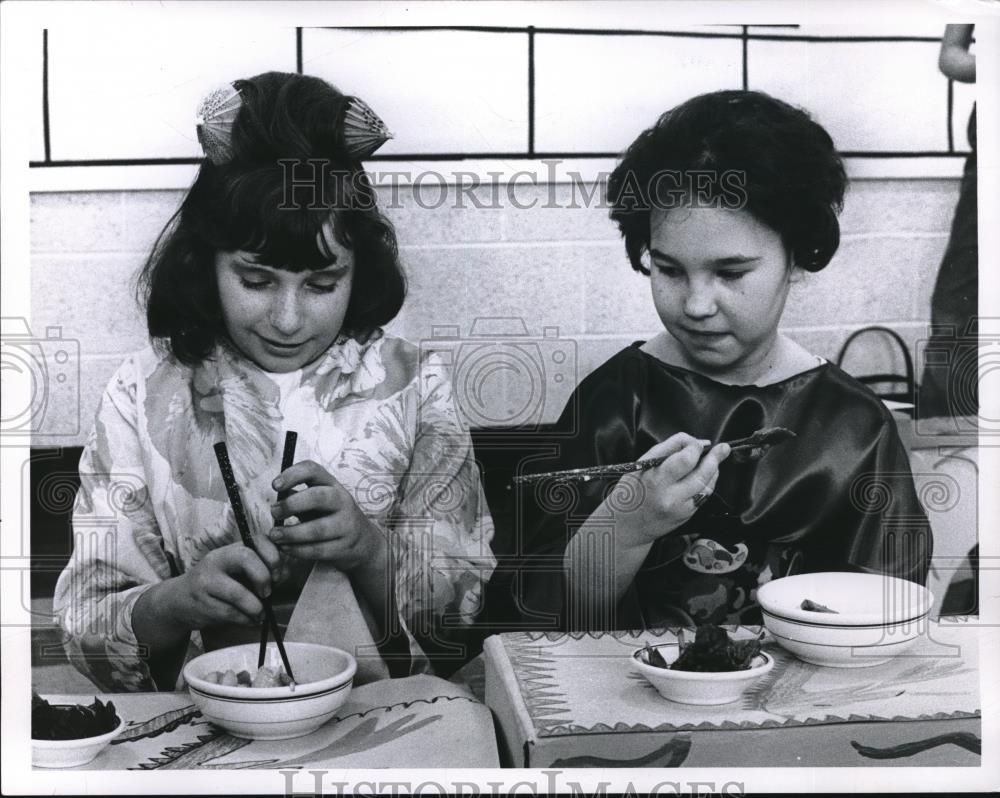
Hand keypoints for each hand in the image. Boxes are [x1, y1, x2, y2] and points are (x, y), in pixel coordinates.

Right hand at [169, 533, 280, 628]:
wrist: (179, 602)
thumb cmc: (218, 585)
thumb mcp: (236, 571)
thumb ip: (260, 568)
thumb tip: (285, 574)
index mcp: (230, 549)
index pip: (257, 539)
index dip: (273, 555)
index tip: (279, 573)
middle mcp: (216, 560)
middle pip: (245, 557)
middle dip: (263, 577)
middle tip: (268, 592)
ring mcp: (206, 582)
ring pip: (238, 593)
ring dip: (256, 607)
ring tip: (260, 612)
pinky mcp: (202, 604)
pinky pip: (231, 614)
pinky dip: (246, 619)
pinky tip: (249, 619)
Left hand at [268, 460, 385, 571]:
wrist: (363, 541)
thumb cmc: (331, 516)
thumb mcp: (318, 501)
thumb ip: (298, 496)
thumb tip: (277, 495)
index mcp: (331, 485)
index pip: (313, 470)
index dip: (292, 475)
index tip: (275, 486)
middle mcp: (342, 501)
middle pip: (318, 497)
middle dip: (292, 504)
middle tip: (274, 512)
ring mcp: (346, 525)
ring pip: (318, 529)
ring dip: (292, 533)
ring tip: (274, 535)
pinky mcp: (345, 547)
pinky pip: (319, 550)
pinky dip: (299, 550)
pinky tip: (286, 548)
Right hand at [614, 432, 729, 546]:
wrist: (627, 525)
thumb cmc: (632, 489)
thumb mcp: (643, 463)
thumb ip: (669, 448)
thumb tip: (698, 442)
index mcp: (654, 477)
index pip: (686, 458)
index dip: (695, 446)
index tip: (696, 443)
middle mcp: (668, 494)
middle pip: (702, 472)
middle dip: (715, 457)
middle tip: (723, 448)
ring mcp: (679, 507)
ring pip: (707, 484)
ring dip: (714, 470)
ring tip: (715, 460)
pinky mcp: (686, 516)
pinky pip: (704, 495)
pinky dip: (708, 483)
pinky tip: (706, 476)